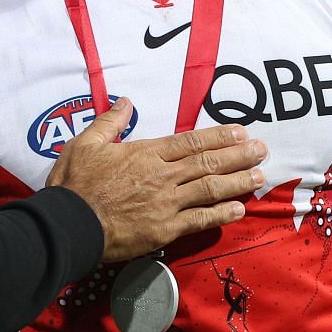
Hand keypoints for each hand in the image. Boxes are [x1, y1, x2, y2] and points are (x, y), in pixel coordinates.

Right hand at [46, 99, 266, 261]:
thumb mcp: (84, 143)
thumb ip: (109, 122)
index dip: (218, 136)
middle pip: (207, 162)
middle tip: (262, 151)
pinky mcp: (165, 230)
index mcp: (145, 153)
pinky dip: (221, 214)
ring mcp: (166, 203)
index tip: (241, 133)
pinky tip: (239, 209)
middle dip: (238, 156)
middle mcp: (162, 175)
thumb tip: (126, 101)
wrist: (69, 225)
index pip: (190, 141)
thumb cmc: (74, 184)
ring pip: (210, 189)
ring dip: (237, 182)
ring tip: (259, 177)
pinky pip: (199, 220)